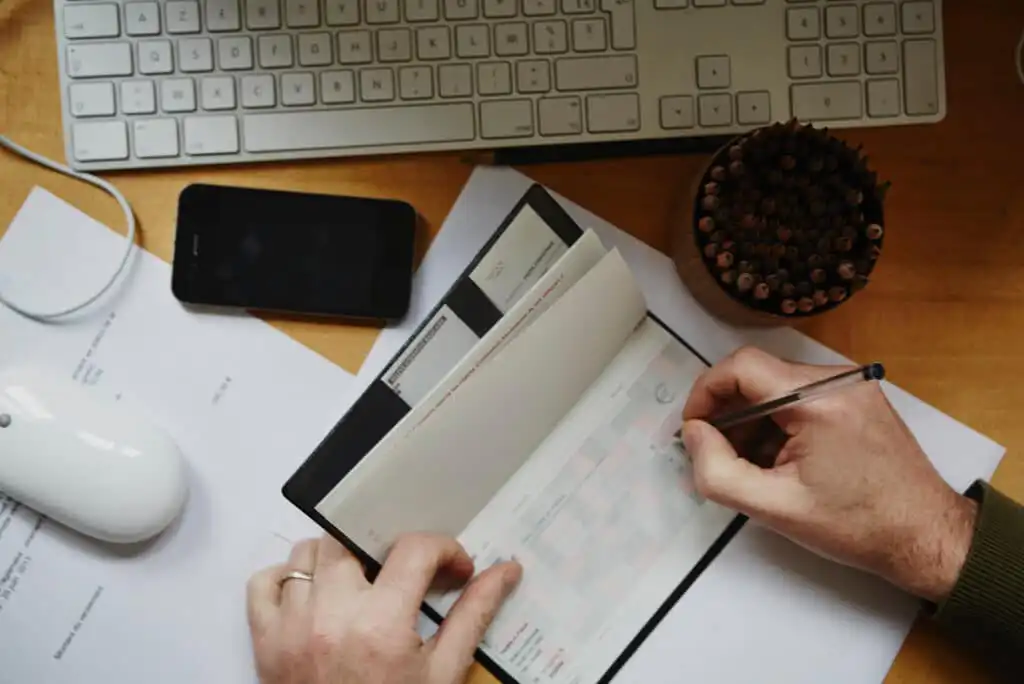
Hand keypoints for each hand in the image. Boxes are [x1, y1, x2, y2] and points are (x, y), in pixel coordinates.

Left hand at [247, 533, 521, 683]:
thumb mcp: (443, 672)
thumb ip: (473, 615)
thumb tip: (507, 569)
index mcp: (381, 625)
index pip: (414, 549)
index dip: (444, 549)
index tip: (455, 570)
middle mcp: (331, 616)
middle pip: (354, 539)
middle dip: (386, 549)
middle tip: (405, 575)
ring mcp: (291, 626)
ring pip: (307, 553)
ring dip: (337, 559)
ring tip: (361, 585)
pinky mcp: (264, 640)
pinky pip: (263, 582)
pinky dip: (285, 578)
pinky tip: (314, 595)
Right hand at [681, 347, 976, 602]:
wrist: (926, 535)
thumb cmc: (856, 526)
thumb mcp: (774, 508)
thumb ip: (717, 471)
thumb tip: (692, 434)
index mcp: (818, 400)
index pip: (740, 366)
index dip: (705, 392)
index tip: (693, 428)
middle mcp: (837, 379)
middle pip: (757, 374)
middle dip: (727, 412)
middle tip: (716, 454)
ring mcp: (851, 385)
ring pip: (776, 385)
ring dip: (752, 419)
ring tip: (751, 465)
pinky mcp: (858, 396)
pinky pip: (801, 396)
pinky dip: (779, 421)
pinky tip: (779, 460)